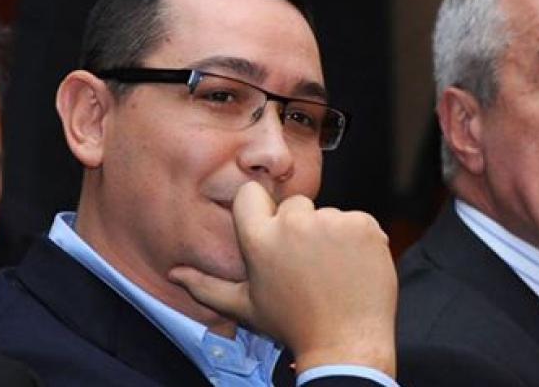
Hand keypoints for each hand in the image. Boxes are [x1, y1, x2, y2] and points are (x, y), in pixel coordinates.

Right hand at [169, 181, 396, 375]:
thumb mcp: (246, 306)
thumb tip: (176, 273)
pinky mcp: (362, 225)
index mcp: (260, 239)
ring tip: (332, 270)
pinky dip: (358, 240)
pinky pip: (357, 221)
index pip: (252, 194)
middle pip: (295, 205)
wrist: (346, 342)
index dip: (262, 209)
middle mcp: (294, 224)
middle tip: (307, 264)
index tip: (272, 227)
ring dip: (332, 235)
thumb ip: (207, 286)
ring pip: (328, 215)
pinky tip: (353, 267)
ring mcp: (331, 222)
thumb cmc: (294, 324)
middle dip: (301, 227)